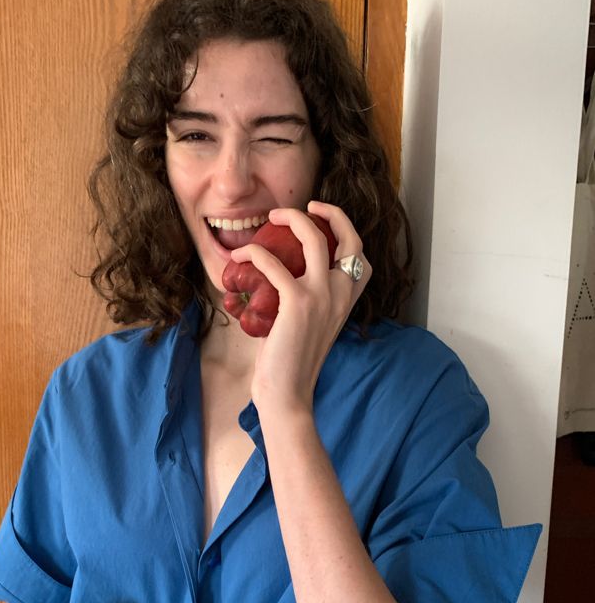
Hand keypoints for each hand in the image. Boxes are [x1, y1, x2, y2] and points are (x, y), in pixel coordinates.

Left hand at [229, 200, 370, 417]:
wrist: (288, 393)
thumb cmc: (292, 363)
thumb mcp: (311, 326)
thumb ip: (307, 301)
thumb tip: (280, 279)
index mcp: (348, 300)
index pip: (360, 254)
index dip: (344, 229)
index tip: (321, 219)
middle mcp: (341, 294)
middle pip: (347, 236)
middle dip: (327, 212)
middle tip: (299, 208)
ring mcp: (321, 296)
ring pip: (313, 237)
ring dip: (291, 219)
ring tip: (271, 218)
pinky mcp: (296, 303)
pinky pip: (274, 263)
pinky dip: (255, 254)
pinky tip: (242, 257)